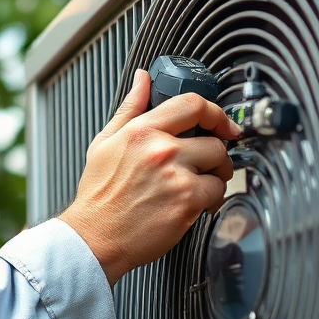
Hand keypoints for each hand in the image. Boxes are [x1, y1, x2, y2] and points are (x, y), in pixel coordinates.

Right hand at [59, 69, 239, 285]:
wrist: (95, 237)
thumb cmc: (99, 195)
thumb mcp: (105, 142)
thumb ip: (129, 108)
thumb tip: (143, 80)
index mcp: (142, 131)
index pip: (192, 105)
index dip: (215, 112)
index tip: (223, 124)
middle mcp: (161, 150)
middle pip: (214, 141)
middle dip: (215, 155)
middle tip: (206, 166)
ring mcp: (176, 177)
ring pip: (219, 168)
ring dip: (213, 178)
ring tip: (194, 187)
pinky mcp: (187, 203)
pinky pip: (216, 193)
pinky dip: (209, 201)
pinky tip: (190, 205)